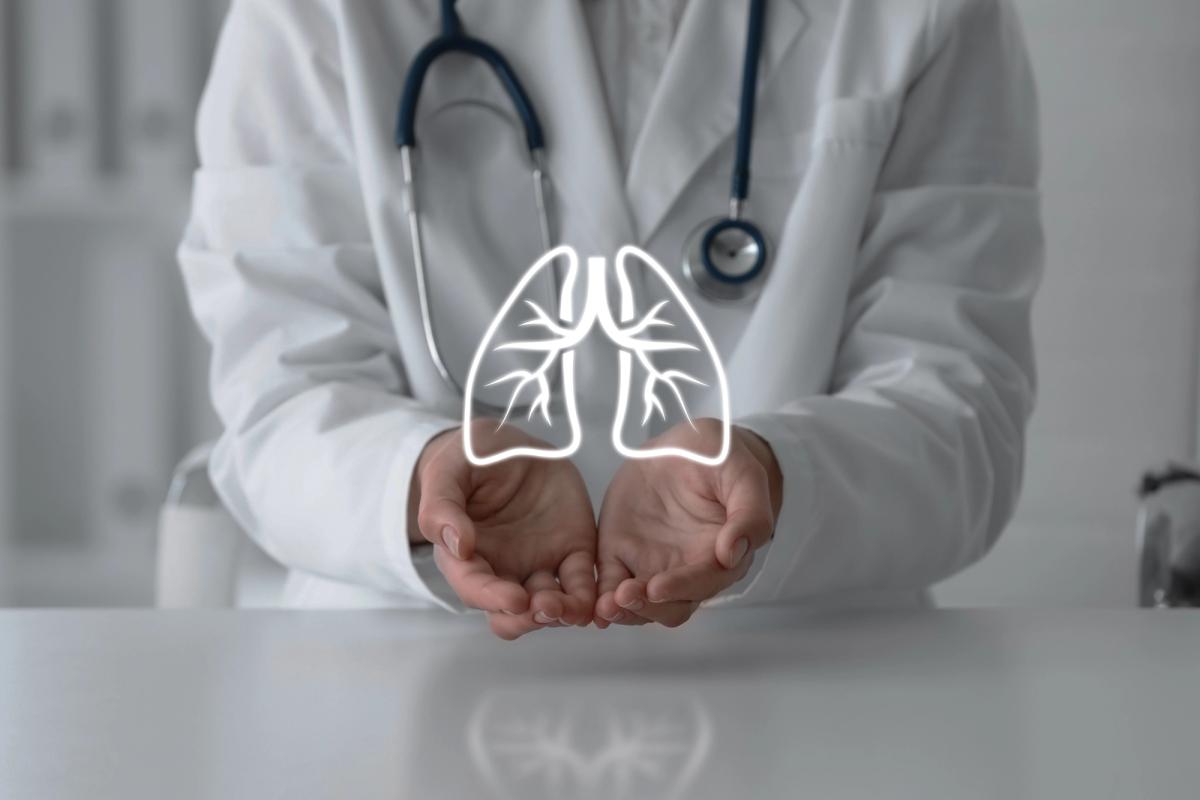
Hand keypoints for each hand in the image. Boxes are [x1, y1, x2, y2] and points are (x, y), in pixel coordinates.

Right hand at [414, 421, 596, 639]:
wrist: (513, 443)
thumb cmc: (471, 458)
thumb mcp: (449, 471)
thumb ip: (442, 507)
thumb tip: (459, 547)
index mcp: (466, 556)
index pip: (474, 588)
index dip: (492, 598)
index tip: (515, 599)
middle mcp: (501, 569)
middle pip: (510, 615)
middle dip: (527, 619)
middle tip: (544, 607)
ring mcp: (538, 564)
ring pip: (548, 608)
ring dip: (560, 614)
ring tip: (572, 608)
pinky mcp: (571, 553)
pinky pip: (582, 585)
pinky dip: (589, 599)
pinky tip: (597, 602)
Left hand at [594, 419, 781, 628]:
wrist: (683, 446)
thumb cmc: (722, 459)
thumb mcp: (744, 474)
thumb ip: (750, 514)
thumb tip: (732, 555)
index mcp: (722, 553)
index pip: (705, 581)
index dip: (683, 588)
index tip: (658, 588)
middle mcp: (687, 568)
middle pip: (671, 606)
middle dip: (649, 608)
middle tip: (625, 596)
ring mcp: (652, 564)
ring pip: (641, 603)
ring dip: (625, 610)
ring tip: (606, 605)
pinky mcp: (621, 553)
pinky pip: (611, 582)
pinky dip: (602, 598)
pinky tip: (593, 605)